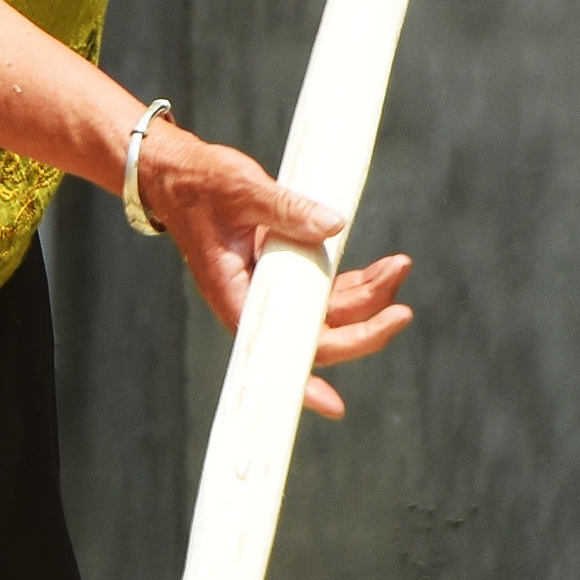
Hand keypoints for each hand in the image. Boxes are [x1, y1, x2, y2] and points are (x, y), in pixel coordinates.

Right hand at [135, 126, 415, 418]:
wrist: (178, 174)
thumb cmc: (199, 185)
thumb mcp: (242, 190)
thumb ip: (287, 208)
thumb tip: (333, 226)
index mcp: (235, 296)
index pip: (276, 350)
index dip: (305, 379)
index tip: (336, 405)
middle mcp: (256, 302)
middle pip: (315, 336)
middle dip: (362, 326)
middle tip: (402, 310)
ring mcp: (274, 289)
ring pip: (328, 313)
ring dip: (368, 298)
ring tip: (398, 267)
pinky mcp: (286, 270)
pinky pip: (327, 291)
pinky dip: (357, 284)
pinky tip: (383, 270)